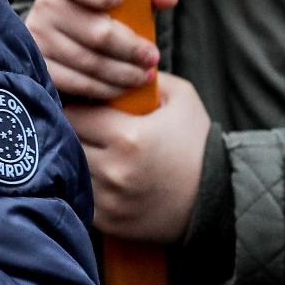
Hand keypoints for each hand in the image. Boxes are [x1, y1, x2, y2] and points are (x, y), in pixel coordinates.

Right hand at [27, 0, 176, 102]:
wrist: (76, 43)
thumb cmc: (110, 15)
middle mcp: (47, 4)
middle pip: (94, 30)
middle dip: (130, 48)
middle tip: (152, 58)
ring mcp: (39, 36)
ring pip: (89, 60)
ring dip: (123, 72)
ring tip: (144, 76)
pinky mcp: (41, 66)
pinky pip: (77, 82)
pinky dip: (105, 88)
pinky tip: (122, 88)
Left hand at [67, 75, 211, 243]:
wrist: (218, 200)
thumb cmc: (198, 145)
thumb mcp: (182, 100)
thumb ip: (145, 78)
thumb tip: (113, 63)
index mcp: (127, 136)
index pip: (75, 112)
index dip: (73, 104)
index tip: (78, 102)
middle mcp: (113, 169)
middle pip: (66, 140)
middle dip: (68, 129)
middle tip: (78, 124)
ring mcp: (109, 199)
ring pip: (69, 168)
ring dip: (73, 157)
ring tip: (86, 146)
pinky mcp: (108, 221)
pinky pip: (79, 196)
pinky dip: (82, 184)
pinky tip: (96, 173)